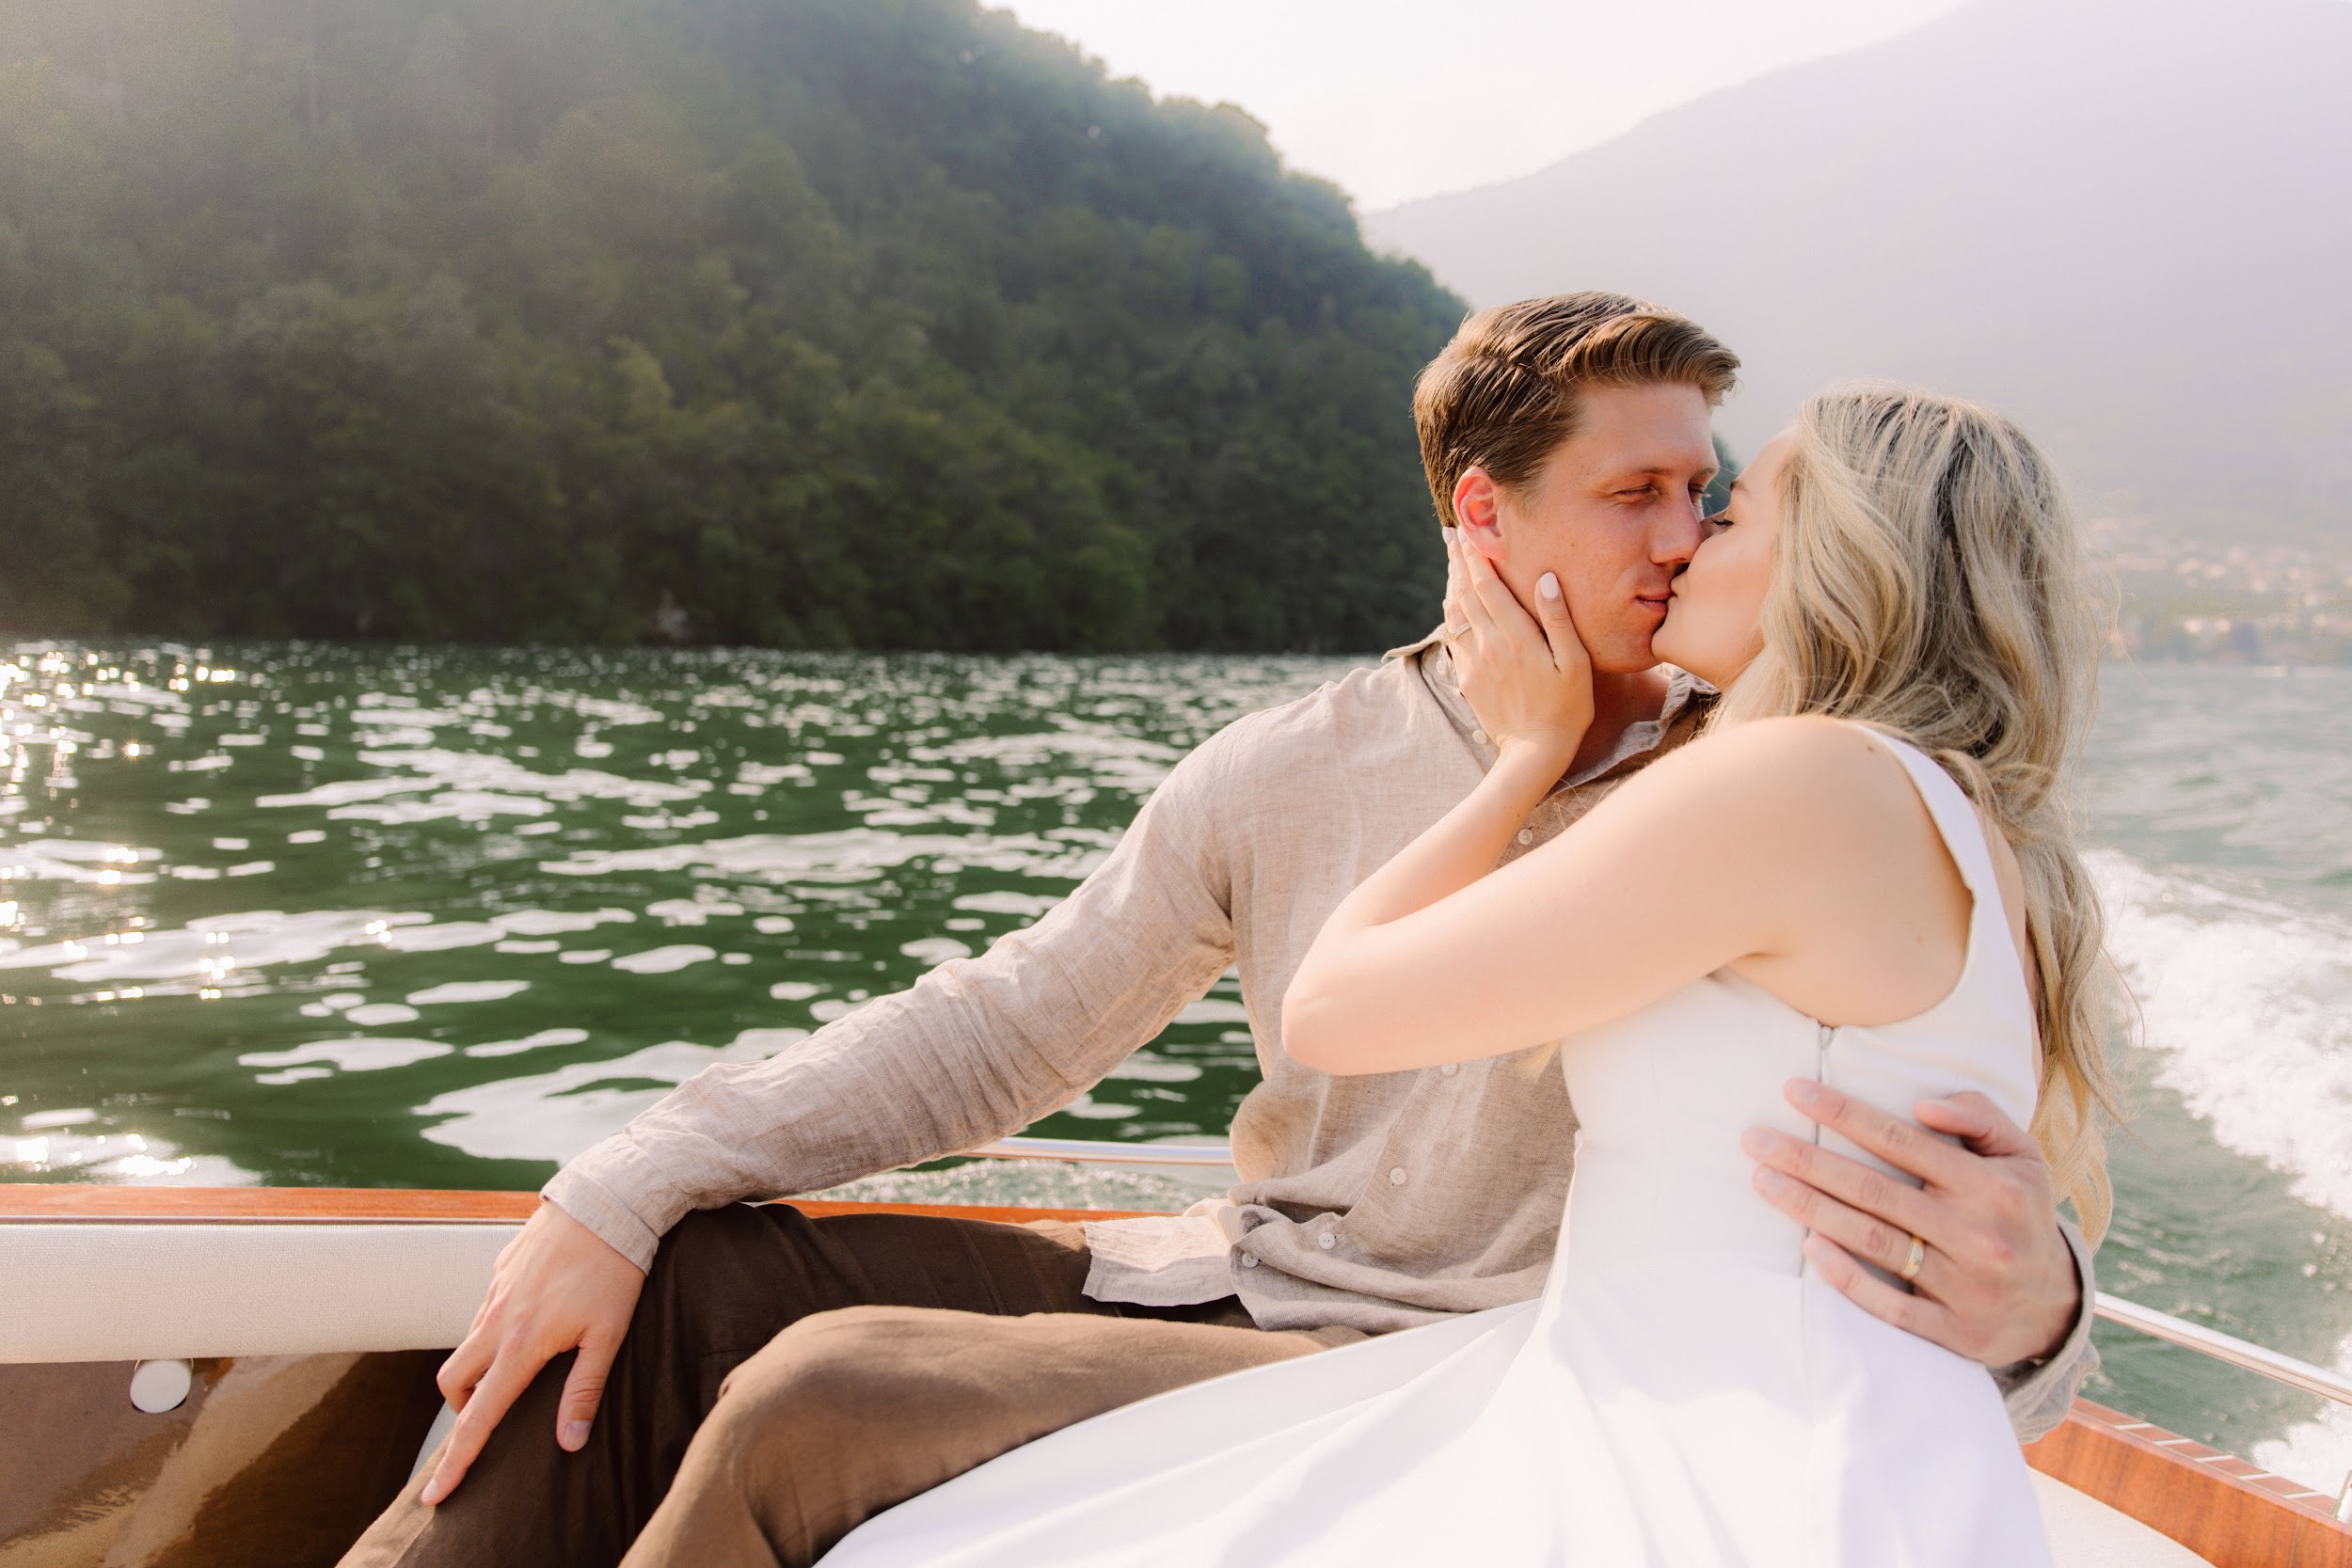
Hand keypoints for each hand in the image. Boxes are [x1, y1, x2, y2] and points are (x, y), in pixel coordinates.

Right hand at [421, 1200, 645, 1504]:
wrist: (607, 1199)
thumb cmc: (616, 1269)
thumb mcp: (609, 1334)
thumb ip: (584, 1390)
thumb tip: (568, 1444)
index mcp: (521, 1343)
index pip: (480, 1415)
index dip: (459, 1459)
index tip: (437, 1497)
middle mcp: (497, 1319)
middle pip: (454, 1380)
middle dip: (463, 1407)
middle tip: (492, 1414)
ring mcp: (495, 1290)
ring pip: (467, 1342)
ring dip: (479, 1365)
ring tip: (519, 1368)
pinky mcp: (501, 1267)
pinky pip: (486, 1309)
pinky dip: (495, 1328)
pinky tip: (533, 1318)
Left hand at [1442, 530, 1592, 772]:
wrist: (1533, 753)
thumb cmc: (1566, 708)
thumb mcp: (1576, 664)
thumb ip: (1559, 619)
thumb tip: (1546, 578)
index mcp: (1517, 636)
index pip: (1488, 585)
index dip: (1477, 557)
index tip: (1468, 533)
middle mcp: (1489, 644)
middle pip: (1466, 593)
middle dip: (1458, 561)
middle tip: (1451, 535)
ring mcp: (1475, 662)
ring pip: (1455, 613)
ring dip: (1451, 584)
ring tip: (1451, 561)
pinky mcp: (1467, 678)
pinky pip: (1454, 636)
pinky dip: (1451, 613)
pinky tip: (1452, 604)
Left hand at [1742, 1084, 2079, 1367]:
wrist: (2054, 1306)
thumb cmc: (2019, 1211)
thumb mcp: (2022, 1156)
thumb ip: (1979, 1116)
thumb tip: (1923, 1105)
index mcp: (1992, 1187)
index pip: (1901, 1141)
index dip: (1843, 1113)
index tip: (1792, 1091)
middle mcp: (1978, 1235)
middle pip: (1874, 1191)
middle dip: (1807, 1161)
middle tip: (1754, 1139)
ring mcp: (1964, 1287)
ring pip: (1873, 1242)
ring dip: (1810, 1209)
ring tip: (1762, 1180)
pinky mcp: (1951, 1331)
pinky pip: (1888, 1305)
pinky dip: (1845, 1276)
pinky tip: (1807, 1246)